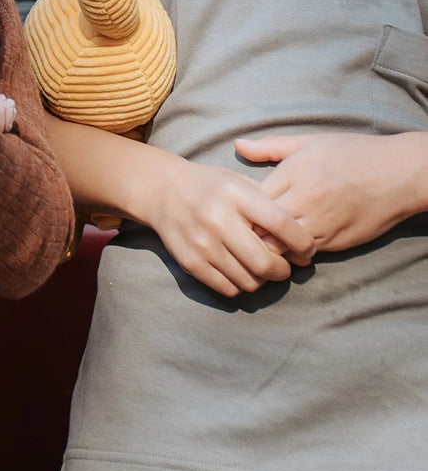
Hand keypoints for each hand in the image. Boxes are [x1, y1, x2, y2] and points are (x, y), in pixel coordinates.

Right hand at [142, 156, 315, 297]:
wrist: (162, 190)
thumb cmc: (211, 186)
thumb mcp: (241, 182)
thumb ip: (271, 206)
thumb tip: (305, 244)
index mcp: (235, 195)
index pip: (281, 224)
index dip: (302, 242)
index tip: (308, 250)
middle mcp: (217, 218)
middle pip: (265, 262)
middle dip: (283, 270)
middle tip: (284, 266)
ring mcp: (202, 243)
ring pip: (249, 281)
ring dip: (262, 280)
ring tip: (261, 269)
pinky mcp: (190, 261)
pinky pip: (228, 288)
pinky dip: (240, 285)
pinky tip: (240, 271)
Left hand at [237, 131, 427, 253]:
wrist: (400, 174)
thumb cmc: (352, 153)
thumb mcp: (310, 142)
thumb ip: (270, 147)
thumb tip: (237, 146)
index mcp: (296, 173)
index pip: (253, 199)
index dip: (243, 206)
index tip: (239, 207)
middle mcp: (307, 200)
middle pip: (263, 226)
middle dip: (251, 229)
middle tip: (244, 229)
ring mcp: (323, 223)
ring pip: (282, 244)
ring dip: (271, 244)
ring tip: (265, 239)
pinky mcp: (338, 242)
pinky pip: (306, 252)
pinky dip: (294, 251)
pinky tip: (290, 244)